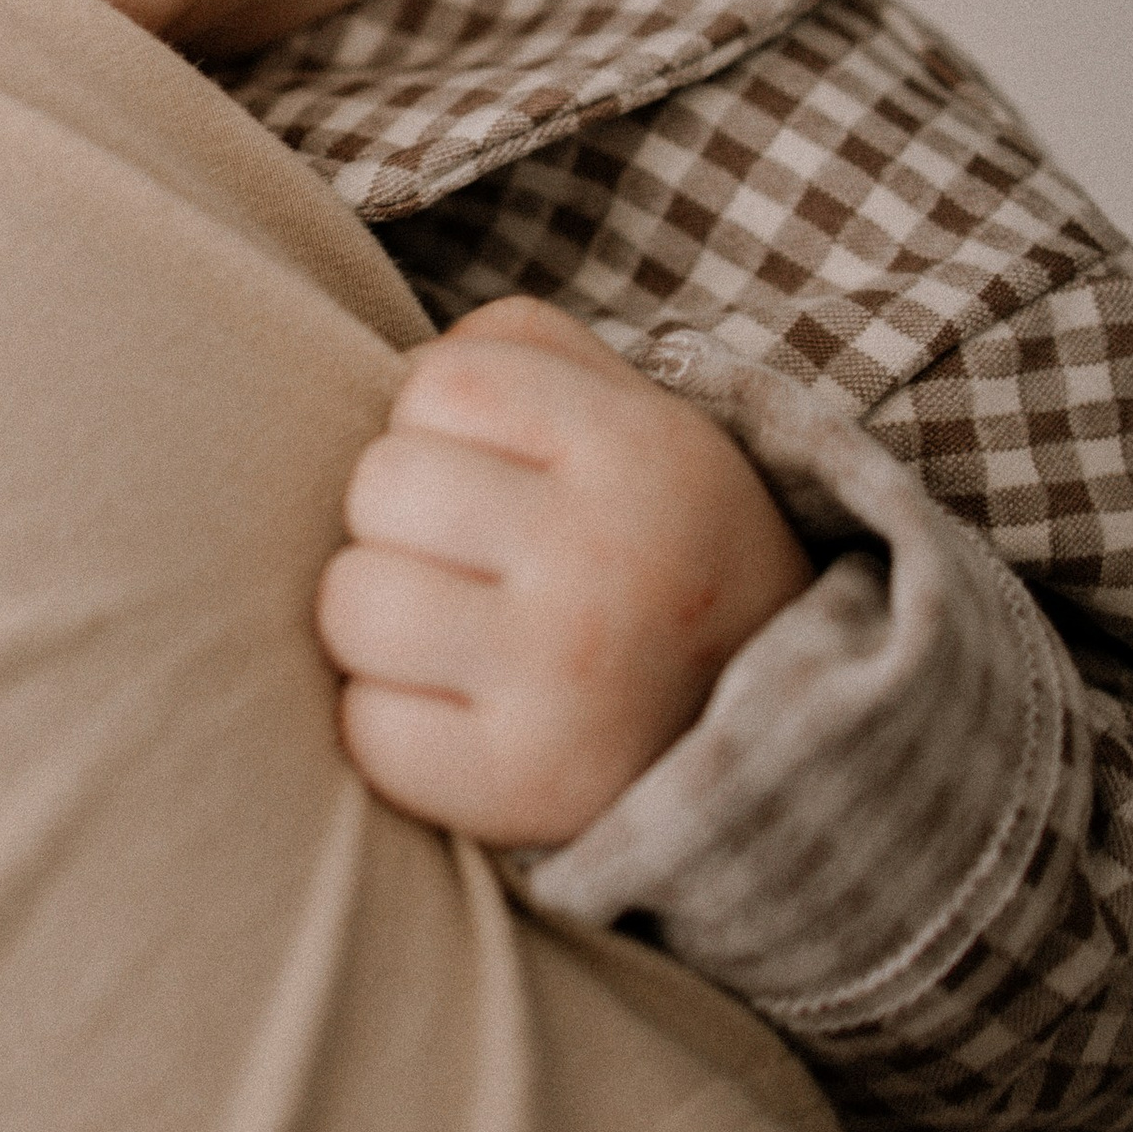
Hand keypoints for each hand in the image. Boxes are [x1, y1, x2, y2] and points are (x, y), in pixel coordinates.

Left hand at [317, 298, 812, 847]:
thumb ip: (518, 347)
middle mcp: (613, 559)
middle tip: (468, 562)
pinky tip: (451, 710)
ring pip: (352, 602)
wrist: (780, 735)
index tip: (495, 474)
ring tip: (450, 632)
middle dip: (401, 519)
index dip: (439, 426)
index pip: (437, 384)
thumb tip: (398, 368)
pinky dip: (387, 719)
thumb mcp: (633, 413)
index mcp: (644, 452)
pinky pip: (364, 727)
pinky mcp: (528, 784)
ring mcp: (571, 680)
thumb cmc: (651, 544)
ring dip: (379, 617)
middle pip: (381, 487)